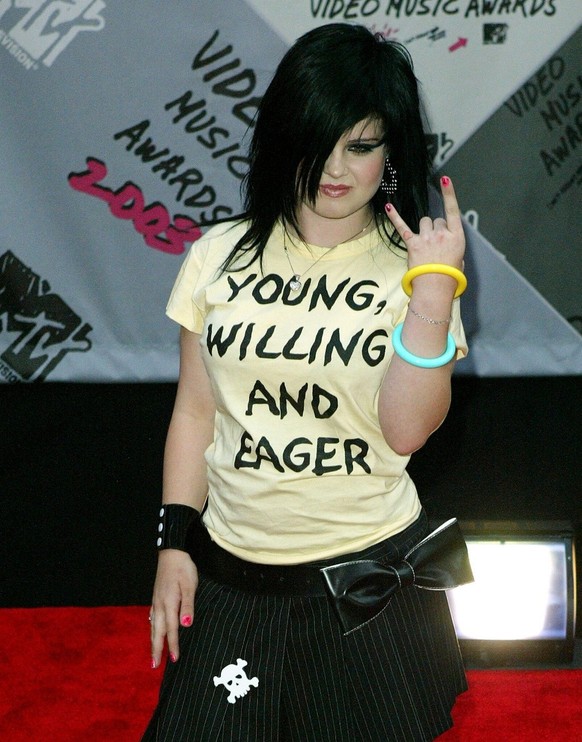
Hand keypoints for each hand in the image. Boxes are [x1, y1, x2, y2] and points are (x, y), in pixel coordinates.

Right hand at [150, 549, 197, 668]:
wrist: (171, 552)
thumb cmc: (183, 568)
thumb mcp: (189, 585)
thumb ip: (187, 606)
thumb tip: (185, 625)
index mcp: (168, 603)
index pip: (172, 629)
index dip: (173, 645)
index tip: (174, 659)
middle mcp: (160, 604)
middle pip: (158, 631)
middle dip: (156, 648)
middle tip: (154, 665)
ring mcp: (156, 600)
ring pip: (154, 624)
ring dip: (153, 640)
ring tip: (153, 652)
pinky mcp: (156, 595)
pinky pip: (153, 616)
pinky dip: (152, 626)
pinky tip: (153, 627)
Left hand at [385, 176, 464, 271]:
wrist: (435, 288)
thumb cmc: (449, 277)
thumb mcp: (460, 259)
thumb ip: (453, 245)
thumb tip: (447, 243)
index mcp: (456, 236)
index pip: (453, 210)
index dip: (449, 194)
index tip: (445, 180)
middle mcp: (442, 234)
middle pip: (436, 220)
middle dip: (435, 230)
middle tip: (435, 247)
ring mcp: (426, 238)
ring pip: (424, 222)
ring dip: (423, 230)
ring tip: (424, 246)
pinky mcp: (413, 244)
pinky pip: (402, 227)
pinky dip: (395, 217)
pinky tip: (388, 207)